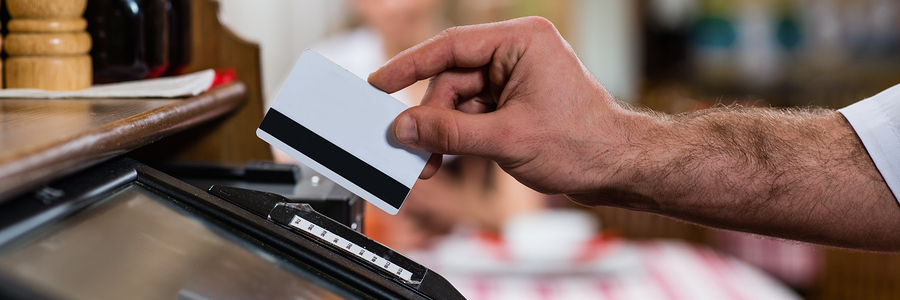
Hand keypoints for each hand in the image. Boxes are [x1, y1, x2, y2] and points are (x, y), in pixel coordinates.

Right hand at [368, 17, 653, 198]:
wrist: (618, 168)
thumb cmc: (583, 144)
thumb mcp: (506, 139)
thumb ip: (449, 133)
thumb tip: (405, 128)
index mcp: (522, 41)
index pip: (451, 46)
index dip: (409, 65)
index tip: (379, 82)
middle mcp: (517, 52)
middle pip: (451, 78)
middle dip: (430, 115)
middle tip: (409, 147)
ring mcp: (516, 76)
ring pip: (458, 99)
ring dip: (442, 132)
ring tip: (430, 164)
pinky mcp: (515, 100)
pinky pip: (472, 112)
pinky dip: (457, 136)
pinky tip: (446, 157)